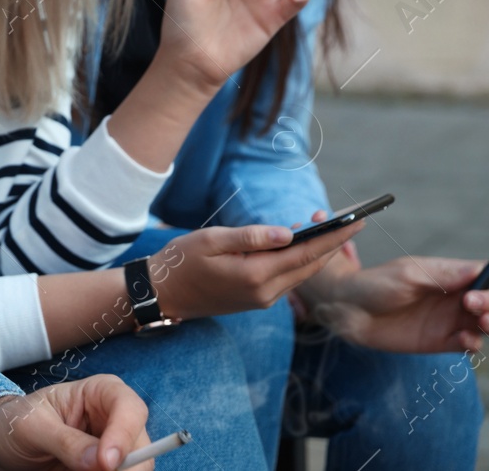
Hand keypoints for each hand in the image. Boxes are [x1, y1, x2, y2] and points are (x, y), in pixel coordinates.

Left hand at [0, 376, 150, 469]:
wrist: (0, 445)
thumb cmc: (15, 422)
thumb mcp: (31, 426)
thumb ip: (65, 441)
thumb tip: (100, 462)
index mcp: (101, 393)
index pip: (129, 408)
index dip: (124, 435)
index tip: (106, 463)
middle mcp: (114, 422)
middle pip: (141, 449)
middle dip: (122, 469)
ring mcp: (113, 451)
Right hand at [151, 221, 360, 319]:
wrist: (163, 294)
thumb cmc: (181, 261)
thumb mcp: (210, 240)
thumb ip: (250, 236)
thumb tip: (288, 232)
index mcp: (255, 275)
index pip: (305, 253)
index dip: (333, 236)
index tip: (356, 220)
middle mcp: (266, 292)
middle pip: (311, 266)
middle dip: (331, 242)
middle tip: (350, 219)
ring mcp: (263, 299)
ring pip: (302, 273)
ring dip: (316, 252)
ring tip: (326, 227)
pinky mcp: (258, 300)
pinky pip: (288, 278)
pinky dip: (300, 261)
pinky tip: (300, 244)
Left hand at [303, 254, 488, 353]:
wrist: (347, 310)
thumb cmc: (374, 284)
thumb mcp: (406, 275)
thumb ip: (441, 276)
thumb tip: (475, 270)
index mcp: (449, 275)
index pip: (483, 276)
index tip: (478, 292)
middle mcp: (454, 298)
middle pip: (488, 301)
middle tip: (477, 306)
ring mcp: (449, 320)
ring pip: (483, 324)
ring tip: (480, 322)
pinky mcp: (440, 341)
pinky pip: (467, 344)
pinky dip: (472, 343)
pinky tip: (463, 340)